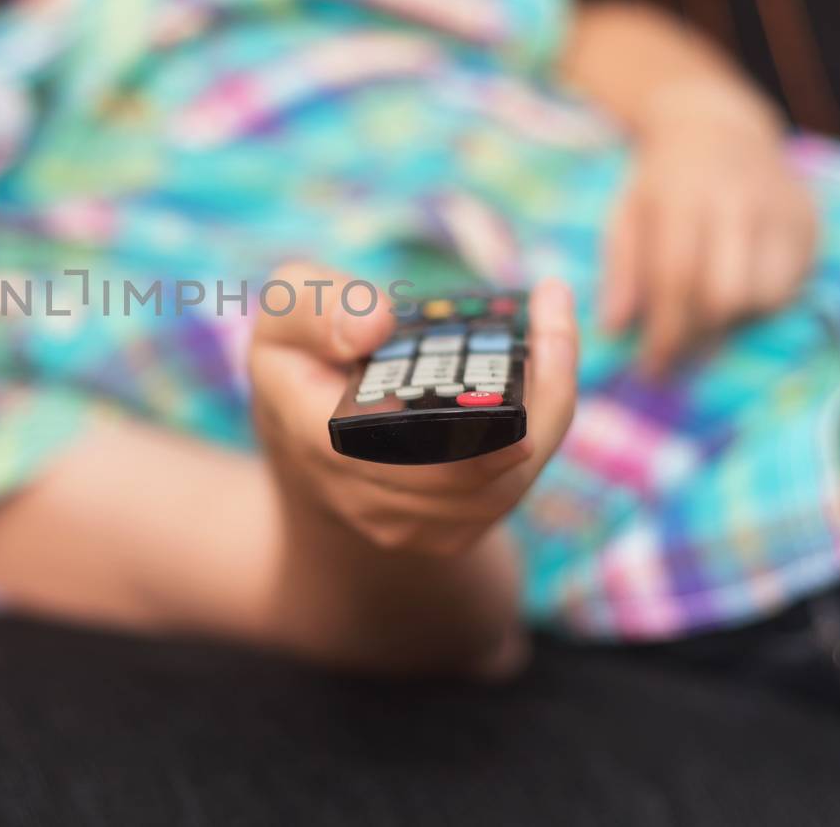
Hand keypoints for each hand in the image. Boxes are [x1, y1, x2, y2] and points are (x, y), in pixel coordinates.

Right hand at [248, 264, 577, 556]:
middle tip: (554, 311)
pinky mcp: (444, 530)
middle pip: (479, 466)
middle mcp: (368, 495)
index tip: (527, 319)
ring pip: (506, 481)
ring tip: (555, 330)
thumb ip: (315, 308)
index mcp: (324, 438)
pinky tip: (544, 374)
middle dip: (537, 387)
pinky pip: (509, 489)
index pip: (413, 440)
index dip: (485, 400)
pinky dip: (540, 431)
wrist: (302, 452)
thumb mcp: (283, 315)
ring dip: (548, 407)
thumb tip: (376, 325)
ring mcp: (409, 522)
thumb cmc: (300, 366)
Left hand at [600, 101, 816, 377]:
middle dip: (697, 337)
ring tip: (701, 316)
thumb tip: (614, 328)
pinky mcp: (809, 221)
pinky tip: (735, 293)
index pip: (676, 278)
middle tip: (675, 357)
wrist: (717, 126)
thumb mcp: (626, 212)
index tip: (650, 368)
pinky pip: (790, 287)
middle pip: (724, 295)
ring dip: (729, 322)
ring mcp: (780, 209)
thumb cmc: (661, 181)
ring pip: (761, 296)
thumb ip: (620, 269)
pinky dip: (759, 303)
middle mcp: (737, 201)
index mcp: (683, 197)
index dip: (663, 333)